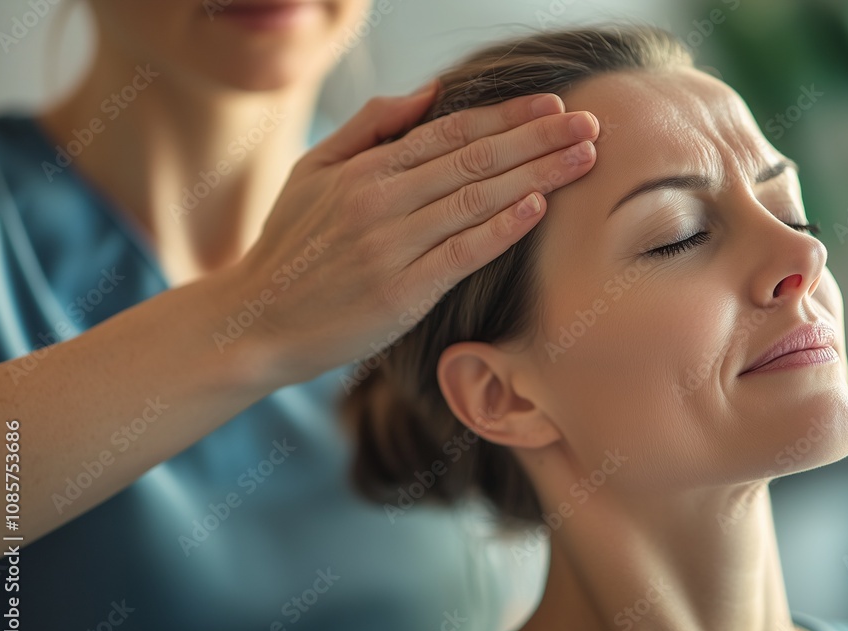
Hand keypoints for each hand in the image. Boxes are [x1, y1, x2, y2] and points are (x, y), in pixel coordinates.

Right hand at [228, 82, 599, 385]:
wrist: (256, 320)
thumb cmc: (289, 245)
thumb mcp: (312, 170)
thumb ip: (369, 127)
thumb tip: (428, 93)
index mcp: (364, 167)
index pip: (451, 130)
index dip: (508, 115)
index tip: (554, 104)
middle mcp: (380, 199)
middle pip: (475, 158)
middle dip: (539, 137)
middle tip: (590, 124)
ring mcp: (391, 246)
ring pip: (477, 199)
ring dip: (537, 174)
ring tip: (583, 158)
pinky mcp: (400, 292)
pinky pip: (462, 253)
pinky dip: (502, 228)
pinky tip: (539, 207)